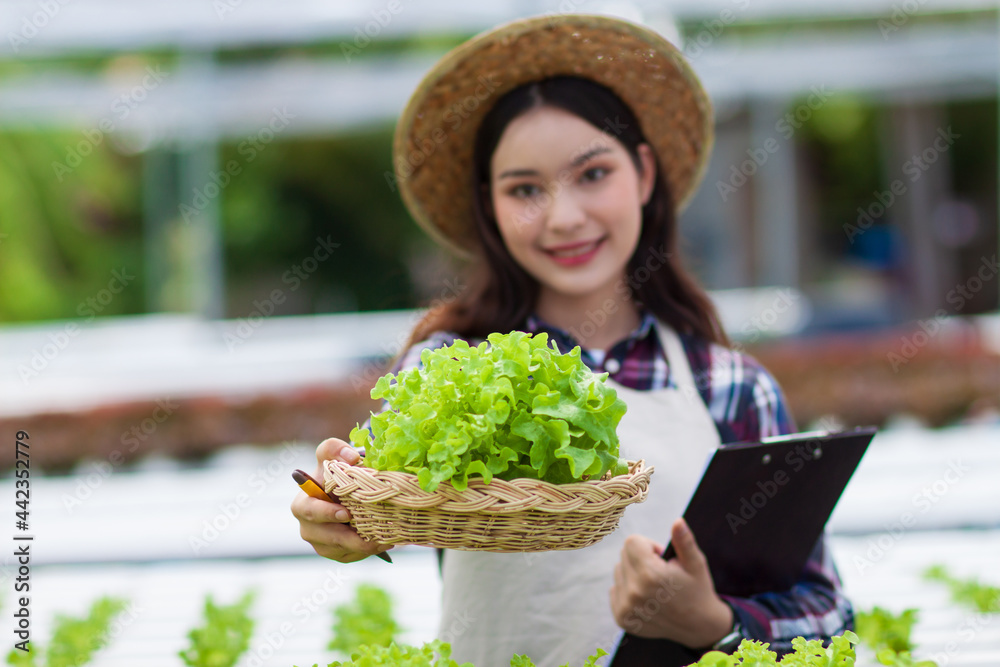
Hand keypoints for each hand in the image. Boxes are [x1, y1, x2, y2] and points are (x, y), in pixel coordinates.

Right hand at [290, 437, 392, 562]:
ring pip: (340, 550)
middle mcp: (308, 527)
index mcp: (302, 504)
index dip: (326, 514)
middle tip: (371, 535)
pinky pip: (349, 556)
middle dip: (348, 537)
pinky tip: (384, 542)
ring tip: (385, 539)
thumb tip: (351, 457)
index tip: (346, 514)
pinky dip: (366, 551)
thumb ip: (335, 449)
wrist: (344, 490)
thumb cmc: (334, 471)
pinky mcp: (335, 553)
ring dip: (362, 546)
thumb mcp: (331, 456)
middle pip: (325, 537)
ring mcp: (320, 543)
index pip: (309, 512)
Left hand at [609, 518, 732, 647]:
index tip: (661, 558)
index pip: (632, 542)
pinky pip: (615, 589)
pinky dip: (627, 590)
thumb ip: (683, 541)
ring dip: (633, 574)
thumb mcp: (695, 563)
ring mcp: (626, 608)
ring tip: (654, 586)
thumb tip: (677, 521)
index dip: (648, 546)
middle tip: (660, 573)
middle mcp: (634, 592)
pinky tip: (646, 598)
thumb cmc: (696, 589)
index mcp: (650, 575)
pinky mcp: (621, 618)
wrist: (698, 626)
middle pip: (623, 555)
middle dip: (640, 558)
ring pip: (618, 572)